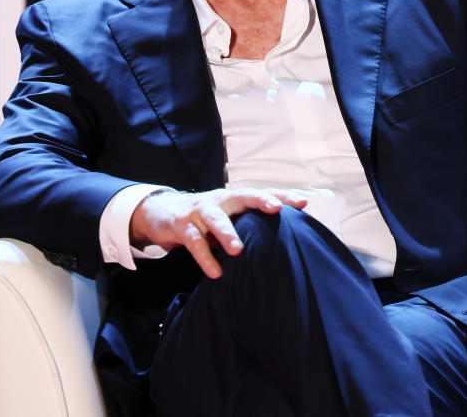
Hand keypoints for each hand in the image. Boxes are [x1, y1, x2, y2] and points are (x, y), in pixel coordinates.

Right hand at [129, 188, 308, 278]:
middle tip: (276, 209)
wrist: (163, 212)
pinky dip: (205, 258)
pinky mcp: (182, 226)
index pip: (262, 194)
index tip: (304, 201)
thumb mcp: (230, 217)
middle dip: (260, 200)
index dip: (283, 196)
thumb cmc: (207, 218)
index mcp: (236, 199)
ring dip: (227, 233)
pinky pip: (194, 242)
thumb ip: (251, 225)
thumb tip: (288, 240)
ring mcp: (201, 211)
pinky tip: (215, 273)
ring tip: (238, 250)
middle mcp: (221, 201)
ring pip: (216, 219)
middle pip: (243, 196)